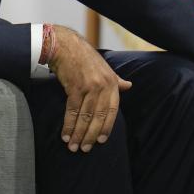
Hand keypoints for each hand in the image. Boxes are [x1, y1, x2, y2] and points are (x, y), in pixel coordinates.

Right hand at [45, 25, 131, 152]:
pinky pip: (72, 111)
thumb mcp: (104, 68)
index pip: (112, 111)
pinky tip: (65, 135)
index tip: (100, 142)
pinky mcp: (74, 87)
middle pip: (98, 117)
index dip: (106, 128)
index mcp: (112, 82)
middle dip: (90, 135)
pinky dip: (68, 125)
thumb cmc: (83, 56)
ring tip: (73, 146)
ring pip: (84, 116)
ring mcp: (89, 86)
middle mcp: (103, 85)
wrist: (65, 44)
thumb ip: (116, 80)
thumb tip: (128, 86)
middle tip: (84, 149)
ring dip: (78, 134)